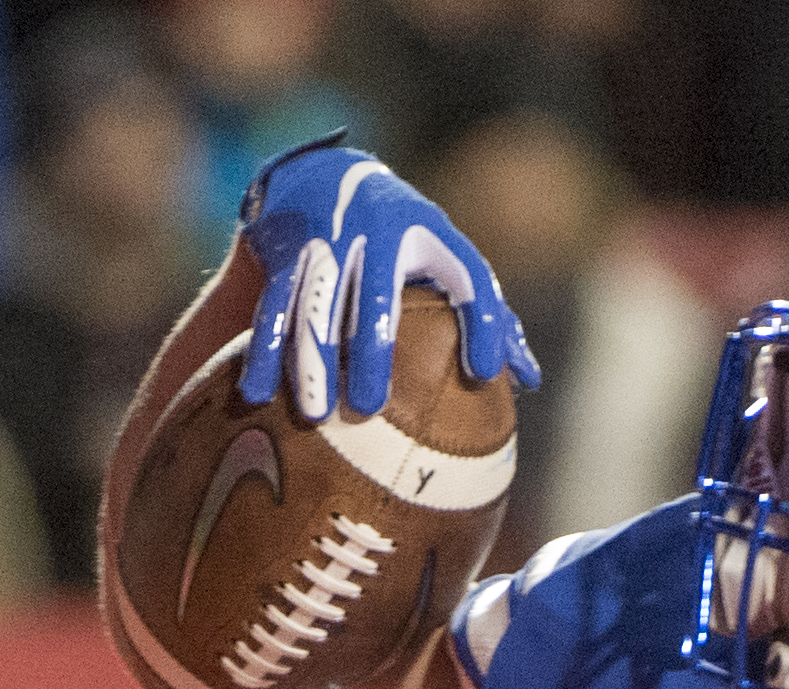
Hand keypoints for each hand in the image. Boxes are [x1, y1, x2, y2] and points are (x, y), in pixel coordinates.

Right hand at [236, 134, 539, 421]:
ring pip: (315, 302)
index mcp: (430, 235)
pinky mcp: (285, 253)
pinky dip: (264, 350)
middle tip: (370, 408)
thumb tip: (531, 379)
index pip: (468, 276)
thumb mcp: (448, 261)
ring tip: (314, 413)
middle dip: (369, 348)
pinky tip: (257, 395)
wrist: (324, 176)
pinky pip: (271, 306)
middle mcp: (376, 231)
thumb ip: (490, 316)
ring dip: (310, 357)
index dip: (481, 322)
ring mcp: (327, 239)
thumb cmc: (406, 243)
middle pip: (375, 293)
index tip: (484, 374)